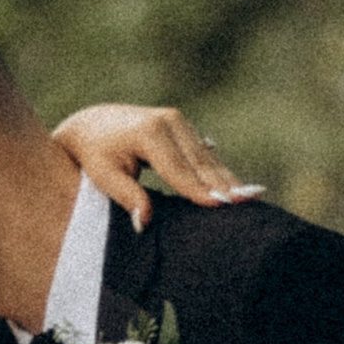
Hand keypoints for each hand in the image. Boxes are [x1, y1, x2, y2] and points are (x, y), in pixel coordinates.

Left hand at [50, 100, 263, 228]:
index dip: (199, 189)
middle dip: (224, 184)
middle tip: (247, 202)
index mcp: (149, 133)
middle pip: (200, 161)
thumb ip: (127, 198)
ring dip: (228, 178)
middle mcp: (168, 121)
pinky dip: (219, 171)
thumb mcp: (105, 177)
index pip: (179, 169)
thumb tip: (144, 223)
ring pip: (207, 157)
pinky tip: (237, 186)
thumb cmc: (96, 155)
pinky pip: (204, 153)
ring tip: (252, 196)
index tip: (220, 205)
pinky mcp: (183, 125)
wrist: (91, 124)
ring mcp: (178, 120)